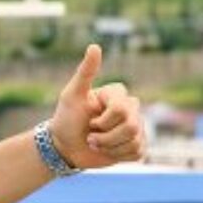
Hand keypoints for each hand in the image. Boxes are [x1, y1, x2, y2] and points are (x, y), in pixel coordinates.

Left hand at [49, 44, 145, 169]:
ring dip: (108, 146)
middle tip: (90, 134)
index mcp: (117, 95)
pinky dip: (117, 155)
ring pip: (134, 141)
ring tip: (95, 142)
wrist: (64, 147)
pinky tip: (106, 151)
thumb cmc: (66, 118)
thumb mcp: (71, 95)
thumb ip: (85, 72)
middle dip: (105, 136)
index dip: (104, 119)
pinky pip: (137, 152)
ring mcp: (136, 127)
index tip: (89, 118)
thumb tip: (94, 46)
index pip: (123, 108)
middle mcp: (131, 109)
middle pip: (132, 126)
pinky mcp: (137, 145)